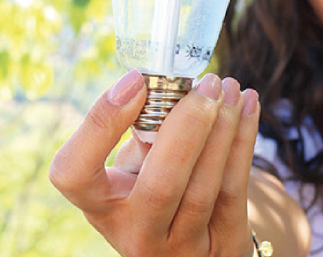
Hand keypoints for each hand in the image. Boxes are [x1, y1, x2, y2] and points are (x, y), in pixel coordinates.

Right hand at [49, 69, 259, 256]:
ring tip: (230, 88)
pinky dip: (245, 140)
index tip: (135, 81)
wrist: (197, 245)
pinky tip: (249, 103)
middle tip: (208, 83)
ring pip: (204, 188)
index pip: (73, 174)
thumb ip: (144, 133)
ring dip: (224, 128)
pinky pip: (236, 189)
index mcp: (102, 207)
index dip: (100, 124)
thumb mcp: (137, 169)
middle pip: (160, 185)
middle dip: (189, 126)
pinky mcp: (222, 247)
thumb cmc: (160, 188)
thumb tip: (166, 85)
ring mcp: (180, 248)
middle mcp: (136, 234)